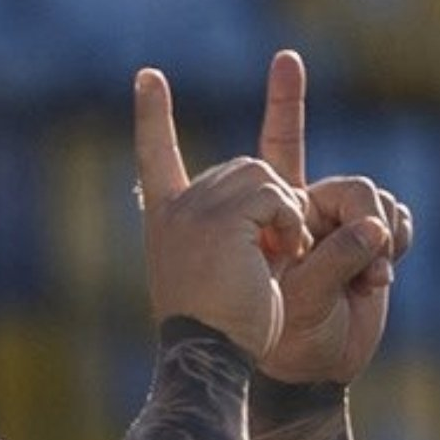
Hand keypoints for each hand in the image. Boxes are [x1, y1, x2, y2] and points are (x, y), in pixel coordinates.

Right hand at [134, 66, 309, 362]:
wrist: (210, 360)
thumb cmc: (221, 335)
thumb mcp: (218, 274)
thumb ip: (235, 232)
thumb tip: (276, 201)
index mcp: (164, 223)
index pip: (154, 158)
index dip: (152, 117)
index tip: (147, 78)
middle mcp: (173, 211)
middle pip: (239, 167)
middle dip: (271, 203)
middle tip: (278, 252)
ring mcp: (195, 211)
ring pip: (261, 175)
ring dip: (285, 213)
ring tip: (284, 255)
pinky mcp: (223, 219)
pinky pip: (276, 193)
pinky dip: (292, 221)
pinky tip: (287, 253)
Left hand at [256, 49, 413, 383]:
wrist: (307, 373)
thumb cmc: (278, 339)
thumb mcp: (290, 296)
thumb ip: (330, 257)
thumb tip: (376, 225)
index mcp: (261, 215)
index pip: (269, 153)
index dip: (279, 104)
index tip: (265, 61)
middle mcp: (297, 210)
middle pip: (335, 180)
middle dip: (352, 212)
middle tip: (345, 257)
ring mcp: (334, 224)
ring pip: (368, 198)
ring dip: (375, 239)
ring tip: (367, 282)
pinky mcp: (368, 239)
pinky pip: (394, 219)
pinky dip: (394, 244)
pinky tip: (378, 279)